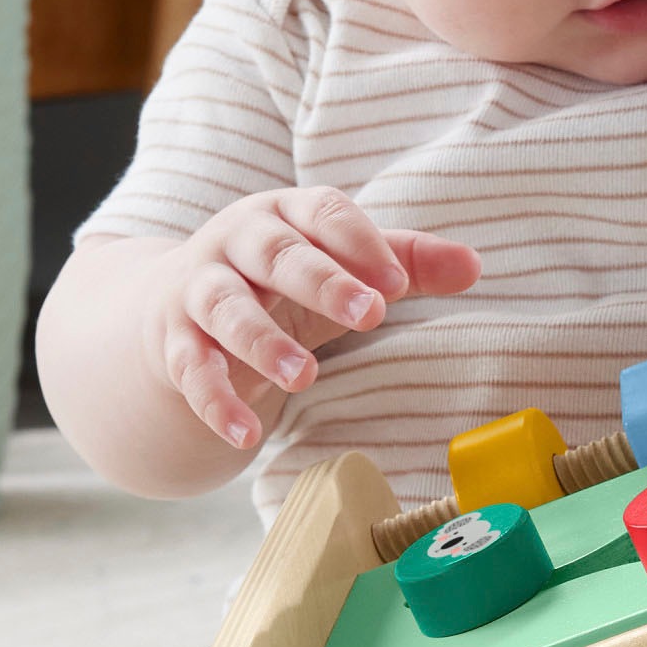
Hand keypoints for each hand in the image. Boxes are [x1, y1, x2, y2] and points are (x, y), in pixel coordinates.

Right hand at [137, 186, 478, 449]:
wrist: (171, 308)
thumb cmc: (278, 285)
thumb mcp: (338, 269)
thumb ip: (404, 264)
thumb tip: (474, 266)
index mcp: (286, 215)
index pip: (324, 212)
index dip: (361, 244)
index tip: (398, 282)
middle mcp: (237, 244)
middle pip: (277, 254)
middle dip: (322, 282)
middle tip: (368, 314)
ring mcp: (199, 291)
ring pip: (227, 309)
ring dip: (263, 342)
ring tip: (304, 377)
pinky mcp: (173, 342)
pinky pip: (191, 370)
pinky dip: (216, 402)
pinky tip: (246, 433)